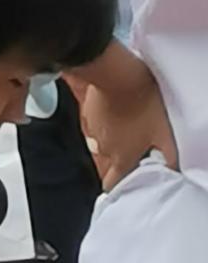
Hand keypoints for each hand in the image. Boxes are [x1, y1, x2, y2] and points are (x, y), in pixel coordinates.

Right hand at [83, 62, 178, 189]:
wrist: (117, 76)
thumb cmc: (142, 104)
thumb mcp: (164, 131)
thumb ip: (168, 153)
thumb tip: (172, 168)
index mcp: (121, 159)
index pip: (113, 185)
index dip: (120, 185)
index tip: (127, 179)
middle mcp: (104, 151)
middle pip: (110, 161)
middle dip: (121, 155)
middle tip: (136, 140)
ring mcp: (93, 133)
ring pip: (103, 141)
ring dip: (114, 135)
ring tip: (128, 119)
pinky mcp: (89, 114)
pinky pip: (97, 122)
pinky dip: (106, 118)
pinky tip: (117, 106)